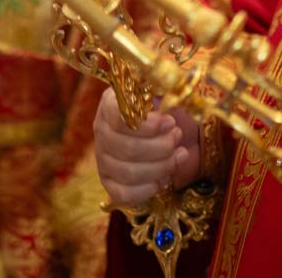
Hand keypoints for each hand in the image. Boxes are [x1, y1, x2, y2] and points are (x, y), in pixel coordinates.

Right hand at [93, 88, 200, 206]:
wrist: (174, 135)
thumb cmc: (168, 111)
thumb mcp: (167, 93)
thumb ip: (165, 88)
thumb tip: (170, 86)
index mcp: (110, 104)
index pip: (119, 118)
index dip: (148, 125)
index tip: (170, 122)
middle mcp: (101, 131)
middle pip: (126, 149)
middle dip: (161, 147)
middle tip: (178, 137)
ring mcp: (103, 159)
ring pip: (128, 173)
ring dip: (161, 167)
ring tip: (179, 155)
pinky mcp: (110, 183)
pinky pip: (124, 194)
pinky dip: (149, 189)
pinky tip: (165, 178)